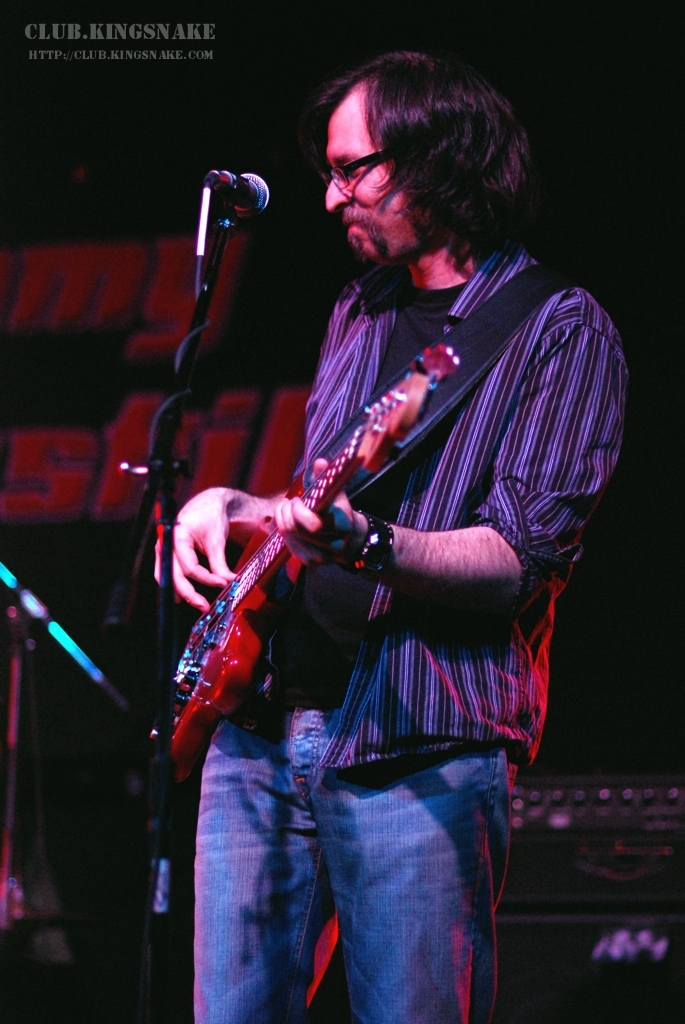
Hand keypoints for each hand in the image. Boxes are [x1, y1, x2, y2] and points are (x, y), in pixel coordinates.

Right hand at [155, 488, 232, 611]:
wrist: (206, 504)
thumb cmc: (210, 516)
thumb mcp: (217, 540)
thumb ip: (220, 563)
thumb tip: (228, 582)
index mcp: (177, 536)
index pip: (190, 567)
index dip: (207, 579)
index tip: (224, 583)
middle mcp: (166, 542)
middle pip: (174, 575)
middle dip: (190, 593)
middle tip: (205, 606)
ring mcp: (163, 547)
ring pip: (167, 576)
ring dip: (180, 591)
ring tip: (195, 603)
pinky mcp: (167, 552)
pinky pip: (167, 571)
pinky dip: (175, 583)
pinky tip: (183, 595)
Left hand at [274, 459, 366, 566]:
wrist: (350, 538)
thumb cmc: (340, 510)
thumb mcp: (337, 493)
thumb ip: (326, 477)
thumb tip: (319, 462)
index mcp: (341, 526)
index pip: (313, 524)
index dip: (299, 511)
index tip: (297, 499)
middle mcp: (332, 545)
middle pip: (296, 529)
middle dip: (286, 513)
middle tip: (287, 503)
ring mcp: (320, 557)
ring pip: (290, 537)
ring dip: (282, 520)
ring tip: (285, 509)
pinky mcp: (310, 562)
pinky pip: (288, 546)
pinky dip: (284, 532)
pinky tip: (287, 522)